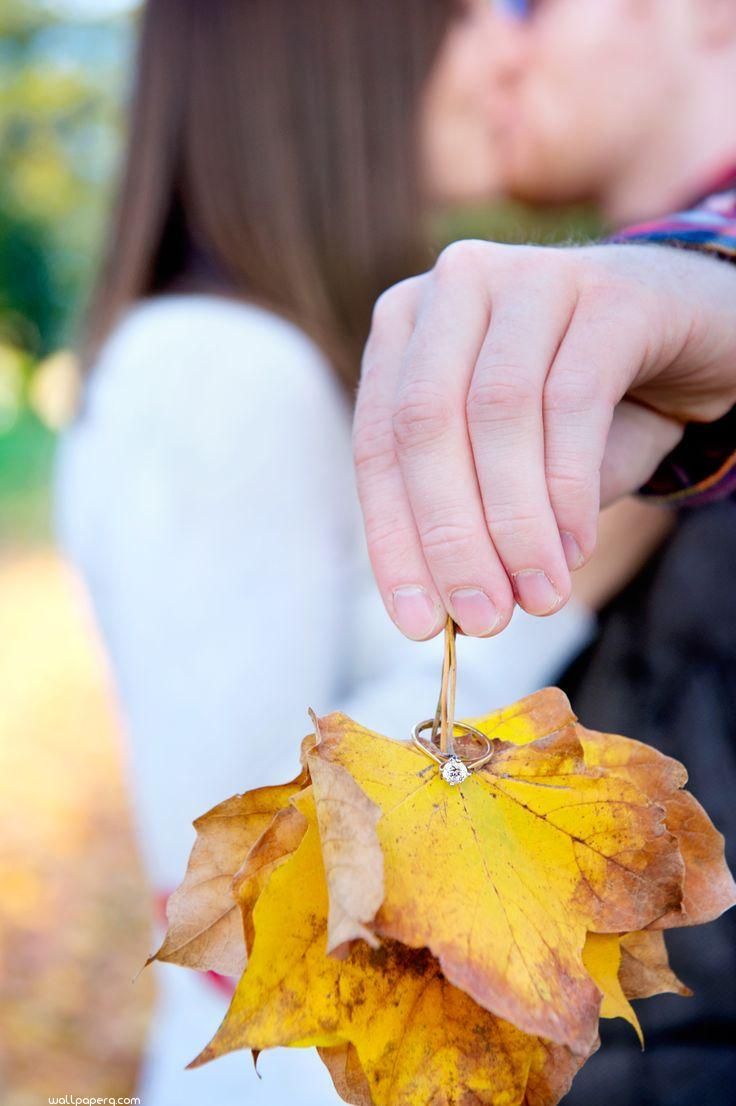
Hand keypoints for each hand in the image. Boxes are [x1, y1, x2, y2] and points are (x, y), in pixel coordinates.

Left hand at [353, 241, 735, 639]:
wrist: (685, 337)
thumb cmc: (583, 409)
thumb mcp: (511, 466)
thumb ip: (472, 516)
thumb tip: (443, 610)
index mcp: (406, 327)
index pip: (378, 444)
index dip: (394, 541)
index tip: (419, 624)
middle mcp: (455, 287)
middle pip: (426, 424)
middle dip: (451, 536)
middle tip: (482, 618)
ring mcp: (530, 276)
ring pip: (498, 412)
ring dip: (514, 522)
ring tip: (537, 595)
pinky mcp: (606, 289)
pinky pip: (573, 399)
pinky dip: (569, 487)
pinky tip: (576, 546)